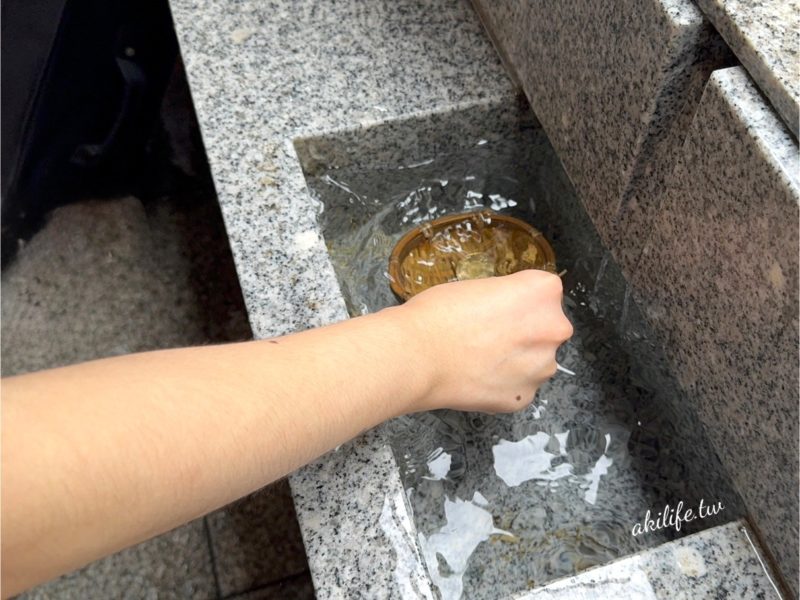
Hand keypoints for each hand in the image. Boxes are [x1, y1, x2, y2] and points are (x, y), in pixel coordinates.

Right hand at [388, 269, 572, 413]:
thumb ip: (508, 298)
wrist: (415, 357)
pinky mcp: (525, 397)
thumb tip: (509, 315)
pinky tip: (477, 378)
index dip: (518, 299)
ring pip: (535, 361)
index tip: (498, 306)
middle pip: (546, 328)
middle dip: (525, 332)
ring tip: (479, 360)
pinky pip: (519, 387)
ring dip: (517, 361)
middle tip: (489, 336)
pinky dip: (503, 385)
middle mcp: (553, 329)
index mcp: (542, 292)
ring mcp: (541, 368)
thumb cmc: (438, 314)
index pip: (544, 292)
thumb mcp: (479, 286)